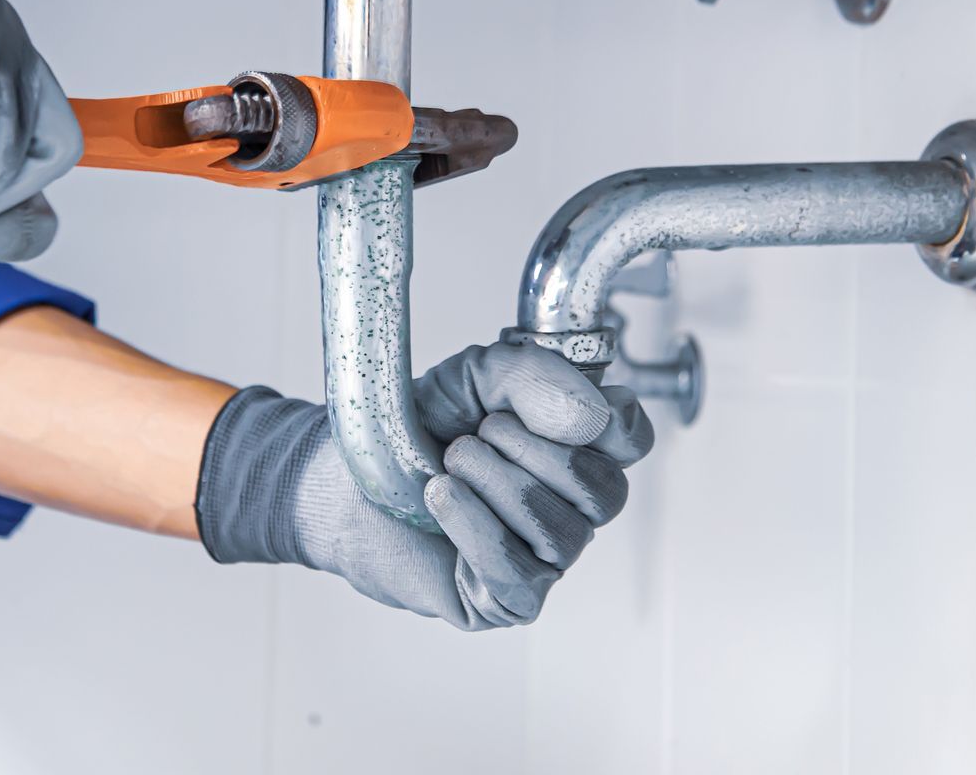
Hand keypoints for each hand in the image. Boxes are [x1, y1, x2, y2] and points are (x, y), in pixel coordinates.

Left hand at [195, 341, 654, 629]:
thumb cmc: (413, 430)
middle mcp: (571, 506)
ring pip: (561, 530)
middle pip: (604, 489)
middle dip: (533, 453)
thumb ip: (533, 374)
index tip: (561, 407)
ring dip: (495, 485)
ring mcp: (545, 558)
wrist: (343, 479)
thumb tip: (590, 412)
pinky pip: (518, 572)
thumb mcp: (474, 377)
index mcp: (575, 447)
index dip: (610, 424)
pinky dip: (474, 526)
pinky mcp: (508, 601)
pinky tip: (441, 499)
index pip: (632, 440)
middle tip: (476, 435)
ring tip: (450, 464)